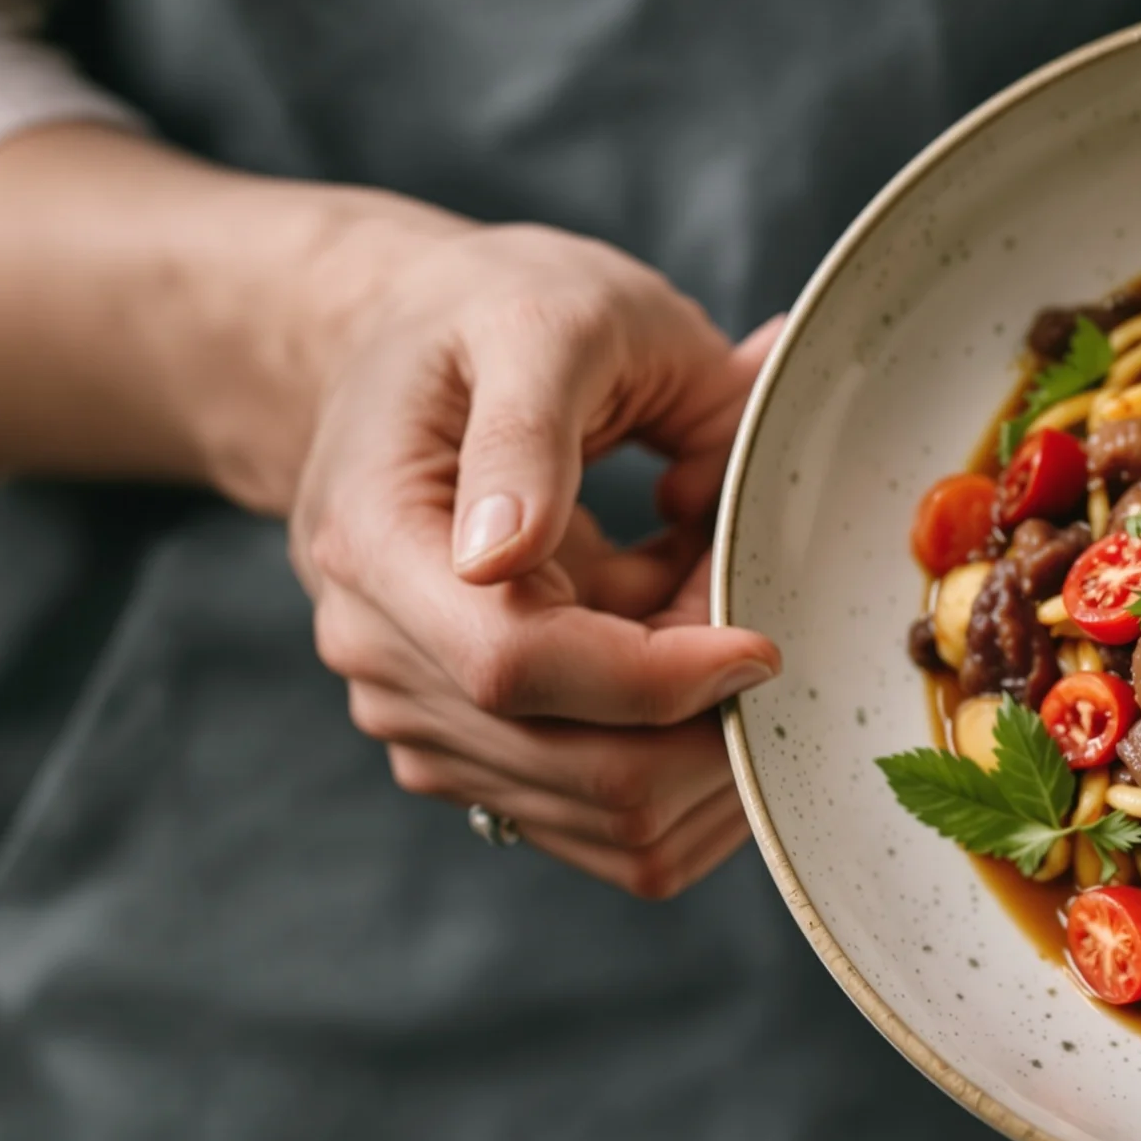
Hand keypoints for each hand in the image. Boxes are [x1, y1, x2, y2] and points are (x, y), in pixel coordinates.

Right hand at [288, 221, 781, 896]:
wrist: (417, 352)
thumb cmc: (492, 319)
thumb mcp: (536, 320)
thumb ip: (528, 427)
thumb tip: (505, 551)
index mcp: (377, 546)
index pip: (519, 668)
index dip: (663, 677)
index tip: (763, 640)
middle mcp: (381, 656)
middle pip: (585, 773)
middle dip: (709, 714)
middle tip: (750, 602)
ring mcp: (424, 719)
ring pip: (616, 817)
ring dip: (708, 738)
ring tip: (710, 605)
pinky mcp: (475, 755)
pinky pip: (614, 821)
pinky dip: (687, 759)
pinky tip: (688, 653)